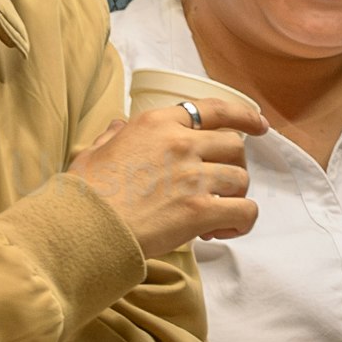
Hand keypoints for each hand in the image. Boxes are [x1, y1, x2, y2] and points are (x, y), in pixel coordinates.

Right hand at [70, 94, 257, 252]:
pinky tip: (220, 232)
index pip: (214, 109)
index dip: (244, 116)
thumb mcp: (94, 151)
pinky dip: (240, 223)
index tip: (259, 125)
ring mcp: (192, 175)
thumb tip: (119, 125)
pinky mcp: (199, 209)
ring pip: (241, 179)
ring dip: (234, 197)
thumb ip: (113, 135)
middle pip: (235, 146)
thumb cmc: (84, 193)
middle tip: (222, 187)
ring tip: (215, 215)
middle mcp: (180, 143)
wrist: (81, 227)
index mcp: (157, 123)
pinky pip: (244, 211)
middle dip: (234, 167)